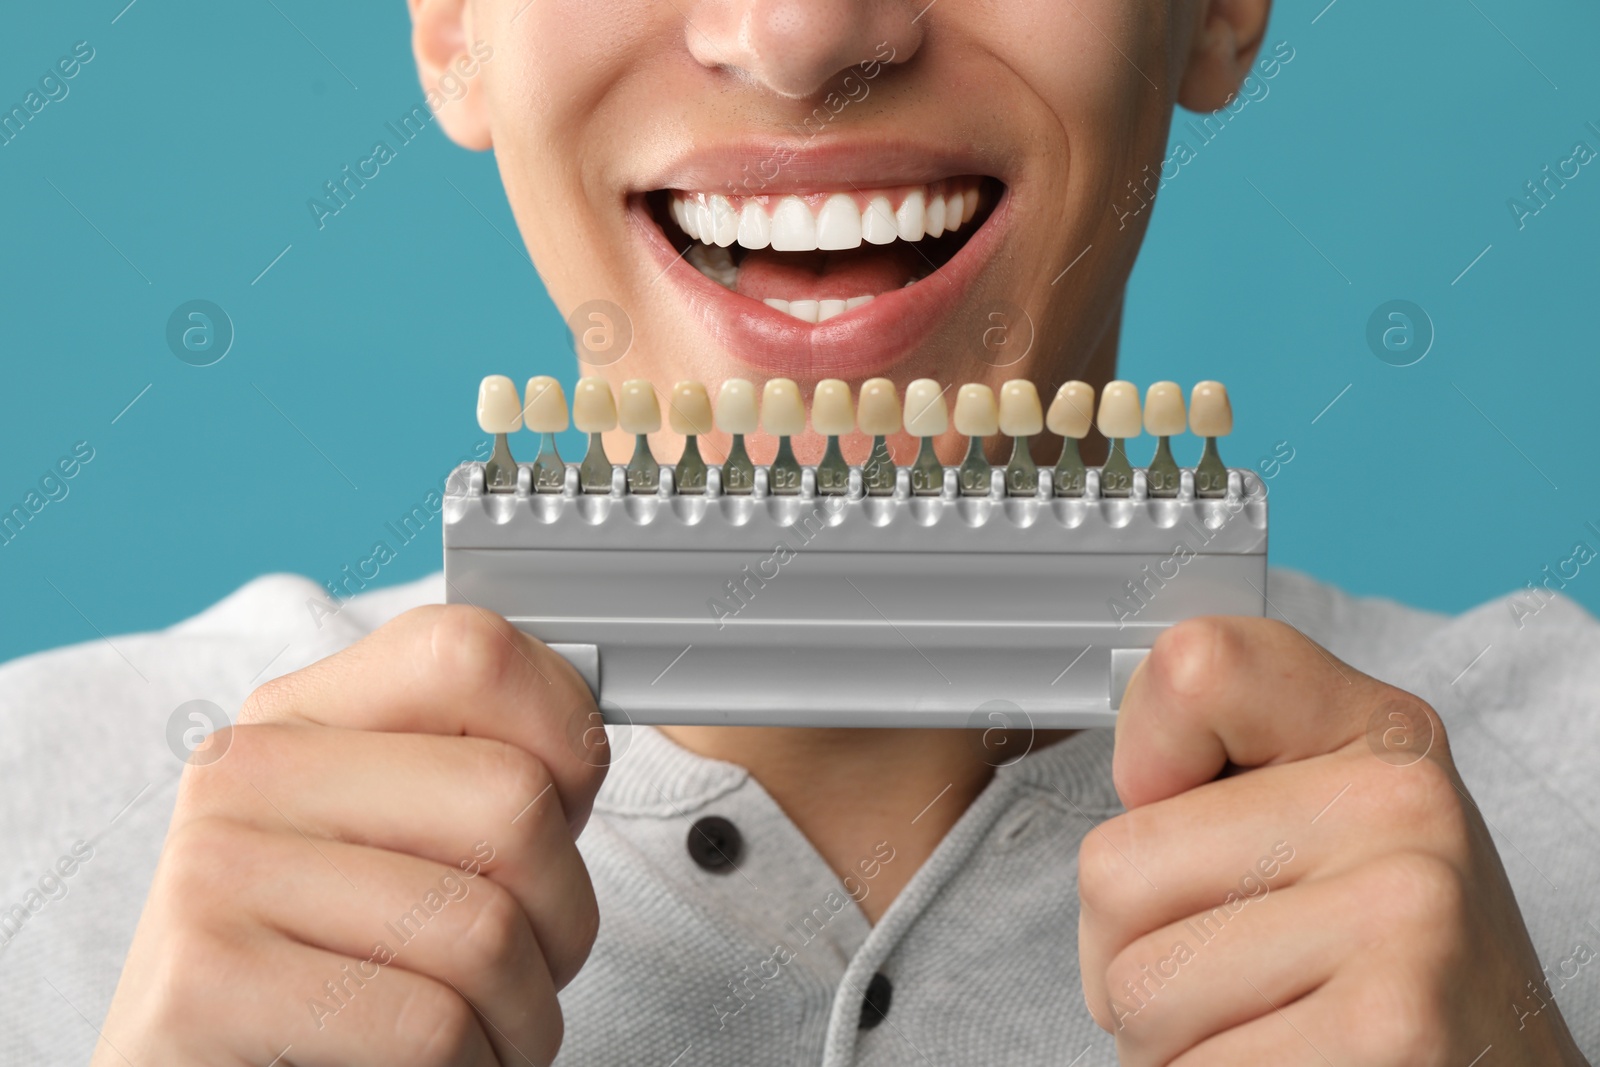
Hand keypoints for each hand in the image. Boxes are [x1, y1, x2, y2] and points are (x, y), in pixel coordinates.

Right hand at [95, 606, 607, 1066]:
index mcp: (303, 713)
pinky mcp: (204, 985)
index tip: (567, 807)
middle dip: (564, 912)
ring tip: (485, 1030)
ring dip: (525, 1014)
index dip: (564, 732)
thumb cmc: (338, 971)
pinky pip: (431, 1025)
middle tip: (532, 962)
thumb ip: (475, 774)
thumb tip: (585, 736)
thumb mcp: (400, 845)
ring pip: (486, 929)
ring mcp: (215, 871)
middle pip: (511, 798)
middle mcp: (247, 771)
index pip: (471, 651)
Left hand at [1078, 616, 1587, 1064]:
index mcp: (1375, 730)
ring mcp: (1403, 917)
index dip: (1144, 759)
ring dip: (1165, 1039)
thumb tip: (1132, 778)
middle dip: (1131, 951)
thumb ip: (1220, 775)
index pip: (1191, 668)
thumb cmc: (1383, 963)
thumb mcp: (1325, 825)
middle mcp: (1401, 804)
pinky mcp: (1386, 1031)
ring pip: (1135, 987)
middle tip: (1230, 976)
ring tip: (1264, 1029)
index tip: (1184, 808)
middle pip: (1114, 872)